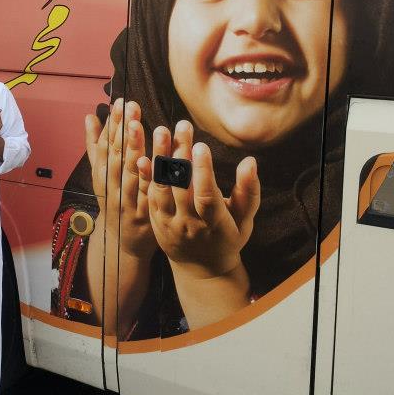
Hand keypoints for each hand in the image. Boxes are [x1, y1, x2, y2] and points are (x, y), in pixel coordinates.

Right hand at [85, 99, 154, 259]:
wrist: (122, 245)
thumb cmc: (115, 202)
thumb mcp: (102, 175)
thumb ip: (96, 146)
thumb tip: (90, 116)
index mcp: (104, 175)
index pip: (108, 145)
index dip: (113, 123)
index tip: (120, 102)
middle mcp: (113, 187)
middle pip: (117, 156)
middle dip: (123, 130)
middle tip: (130, 107)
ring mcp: (127, 201)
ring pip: (130, 173)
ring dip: (134, 149)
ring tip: (138, 126)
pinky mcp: (144, 215)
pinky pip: (147, 194)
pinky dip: (147, 179)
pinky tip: (151, 163)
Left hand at [138, 121, 260, 279]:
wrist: (201, 269)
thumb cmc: (228, 237)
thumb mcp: (244, 219)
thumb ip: (249, 191)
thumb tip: (250, 162)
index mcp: (214, 224)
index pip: (206, 196)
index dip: (203, 172)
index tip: (201, 146)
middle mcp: (189, 224)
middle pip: (181, 187)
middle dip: (181, 154)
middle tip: (182, 125)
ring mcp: (169, 223)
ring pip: (161, 188)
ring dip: (160, 158)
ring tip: (162, 131)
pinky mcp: (155, 220)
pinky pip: (148, 195)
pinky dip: (145, 176)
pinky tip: (143, 154)